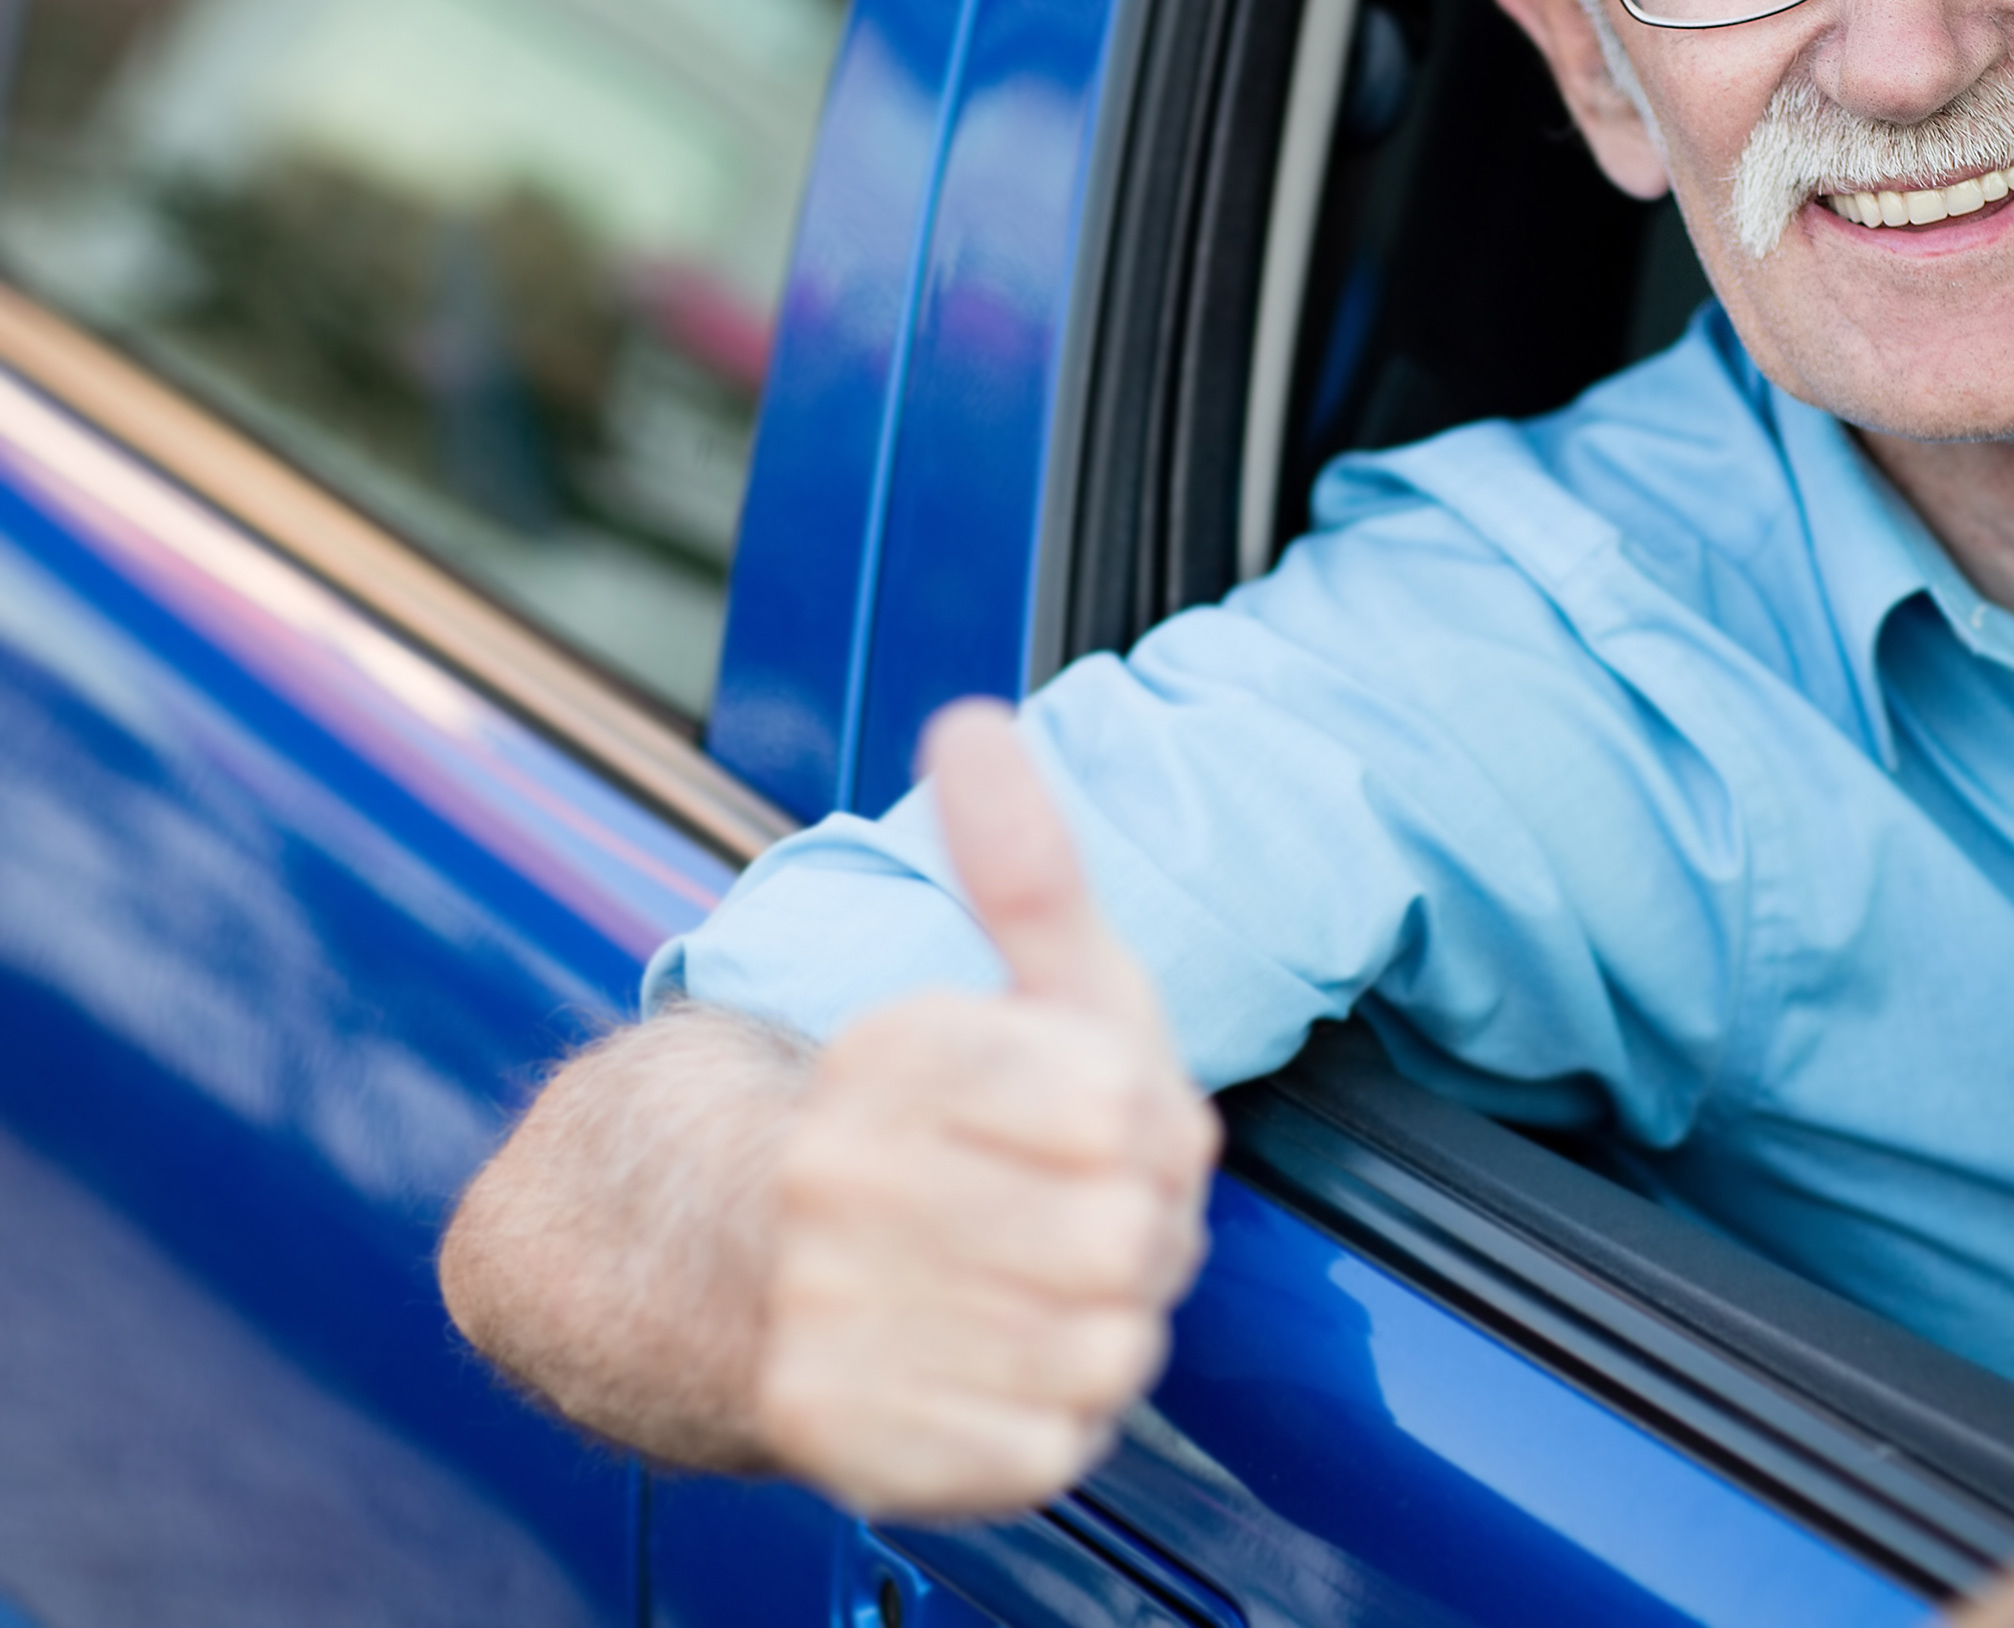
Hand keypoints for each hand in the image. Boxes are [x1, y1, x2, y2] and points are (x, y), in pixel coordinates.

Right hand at [752, 700, 1220, 1517]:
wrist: (722, 1267)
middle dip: (1142, 1231)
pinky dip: (1057, 1417)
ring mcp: (830, 1319)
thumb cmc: (927, 1114)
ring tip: (1053, 1292)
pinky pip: (1046, 1448)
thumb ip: (1020, 859)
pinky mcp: (846, 1442)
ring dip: (1108, 1326)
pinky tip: (1011, 1367)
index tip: (1099, 1119)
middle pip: (1129, 1234)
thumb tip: (973, 715)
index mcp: (885, 1056)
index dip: (1142, 1122)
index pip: (1122, 1102)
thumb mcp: (1001, 975)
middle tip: (1091, 1219)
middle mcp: (834, 1185)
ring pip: (1104, 1350)